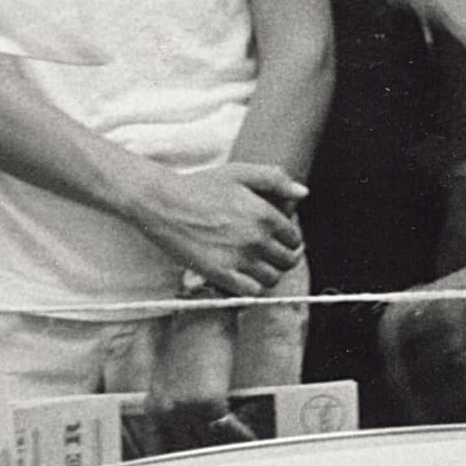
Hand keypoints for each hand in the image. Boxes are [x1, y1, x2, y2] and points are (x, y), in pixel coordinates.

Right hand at [134, 160, 305, 295]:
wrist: (163, 203)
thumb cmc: (199, 186)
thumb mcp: (239, 173)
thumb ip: (275, 179)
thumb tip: (302, 193)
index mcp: (264, 214)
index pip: (294, 238)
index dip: (288, 239)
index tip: (275, 238)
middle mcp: (256, 238)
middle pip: (287, 261)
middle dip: (281, 257)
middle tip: (267, 253)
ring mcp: (239, 258)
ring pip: (272, 279)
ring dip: (267, 273)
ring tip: (254, 265)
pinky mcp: (221, 274)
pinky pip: (251, 291)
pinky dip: (251, 286)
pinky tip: (242, 276)